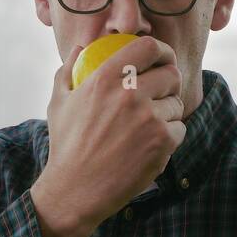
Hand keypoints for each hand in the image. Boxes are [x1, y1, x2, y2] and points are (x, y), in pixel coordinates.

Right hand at [30, 37, 185, 236]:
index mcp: (105, 78)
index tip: (162, 59)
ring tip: (147, 126)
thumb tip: (79, 47)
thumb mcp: (58, 102)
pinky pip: (178, 129)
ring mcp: (149, 118)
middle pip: (171, 74)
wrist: (75, 189)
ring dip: (167, 113)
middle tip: (161, 94)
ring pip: (176, 104)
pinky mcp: (162, 142)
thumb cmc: (65, 145)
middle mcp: (130, 94)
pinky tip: (149, 145)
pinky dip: (168, 137)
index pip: (148, 47)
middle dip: (170, 83)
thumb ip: (69, 70)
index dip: (162, 50)